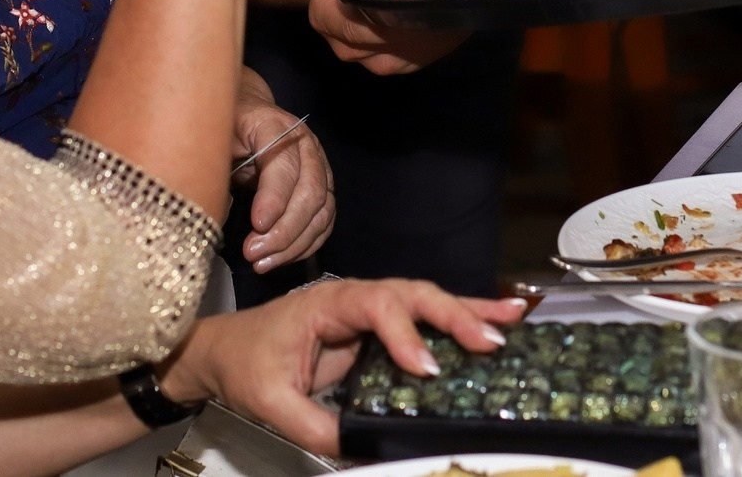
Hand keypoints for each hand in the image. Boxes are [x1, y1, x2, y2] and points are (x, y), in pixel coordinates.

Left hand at [161, 278, 528, 453]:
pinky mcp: (380, 328)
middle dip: (454, 316)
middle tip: (489, 341)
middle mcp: (356, 297)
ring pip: (427, 301)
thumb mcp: (272, 401)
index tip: (426, 369)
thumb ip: (314, 425)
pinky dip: (461, 316)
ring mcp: (370, 309)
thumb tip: (359, 446)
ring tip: (512, 320)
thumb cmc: (247, 364)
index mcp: (328, 304)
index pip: (376, 307)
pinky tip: (498, 318)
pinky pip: (424, 319)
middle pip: (412, 295)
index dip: (405, 335)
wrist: (228, 350)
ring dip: (469, 311)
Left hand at [231, 74, 332, 272]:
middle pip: (310, 193)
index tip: (256, 226)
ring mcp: (320, 167)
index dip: (274, 199)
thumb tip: (216, 208)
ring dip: (294, 244)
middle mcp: (307, 146)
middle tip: (253, 253)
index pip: (285, 166)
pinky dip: (306, 244)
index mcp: (277, 126)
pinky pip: (324, 221)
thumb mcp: (214, 135)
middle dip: (284, 230)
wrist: (246, 112)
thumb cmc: (225, 127)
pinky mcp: (323, 187)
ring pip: (321, 212)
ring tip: (262, 263)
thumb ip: (217, 164)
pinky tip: (281, 258)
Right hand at [306, 0, 468, 75]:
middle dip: (421, 28)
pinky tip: (453, 26)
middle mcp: (342, 43)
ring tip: (457, 14)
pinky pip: (415, 60)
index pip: (363, 27)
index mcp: (326, 14)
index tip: (426, 0)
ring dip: (434, 41)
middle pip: (388, 46)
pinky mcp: (386, 58)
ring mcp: (364, 56)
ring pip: (405, 59)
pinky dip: (437, 45)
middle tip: (452, 6)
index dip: (396, 17)